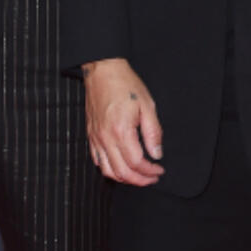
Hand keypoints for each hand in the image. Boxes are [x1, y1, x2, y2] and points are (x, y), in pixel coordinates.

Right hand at [83, 58, 162, 185]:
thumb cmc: (125, 85)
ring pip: (108, 170)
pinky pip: (97, 160)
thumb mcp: (147, 106)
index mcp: (121, 131)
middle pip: (122, 172)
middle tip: (152, 177)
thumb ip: (153, 133)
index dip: (150, 171)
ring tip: (139, 176)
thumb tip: (157, 154)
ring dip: (125, 178)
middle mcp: (106, 138)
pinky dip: (110, 169)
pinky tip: (121, 166)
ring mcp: (96, 138)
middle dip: (140, 179)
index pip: (136, 163)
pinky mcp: (91, 135)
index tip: (159, 169)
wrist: (102, 71)